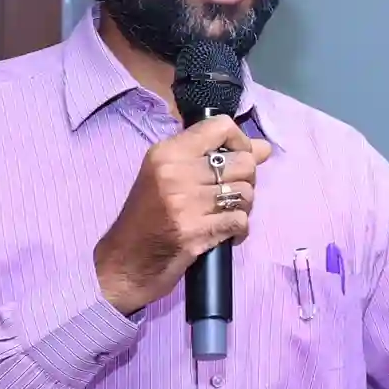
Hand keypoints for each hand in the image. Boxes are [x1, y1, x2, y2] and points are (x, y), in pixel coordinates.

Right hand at [94, 116, 272, 314]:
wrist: (124, 262)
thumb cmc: (148, 217)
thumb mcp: (168, 177)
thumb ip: (212, 158)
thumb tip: (264, 148)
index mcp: (167, 153)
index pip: (221, 126)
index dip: (241, 142)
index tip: (234, 160)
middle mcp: (175, 173)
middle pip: (244, 162)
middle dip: (247, 180)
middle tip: (230, 195)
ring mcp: (186, 203)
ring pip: (246, 192)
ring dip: (243, 207)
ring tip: (225, 214)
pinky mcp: (195, 231)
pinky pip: (240, 221)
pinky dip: (239, 230)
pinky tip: (226, 234)